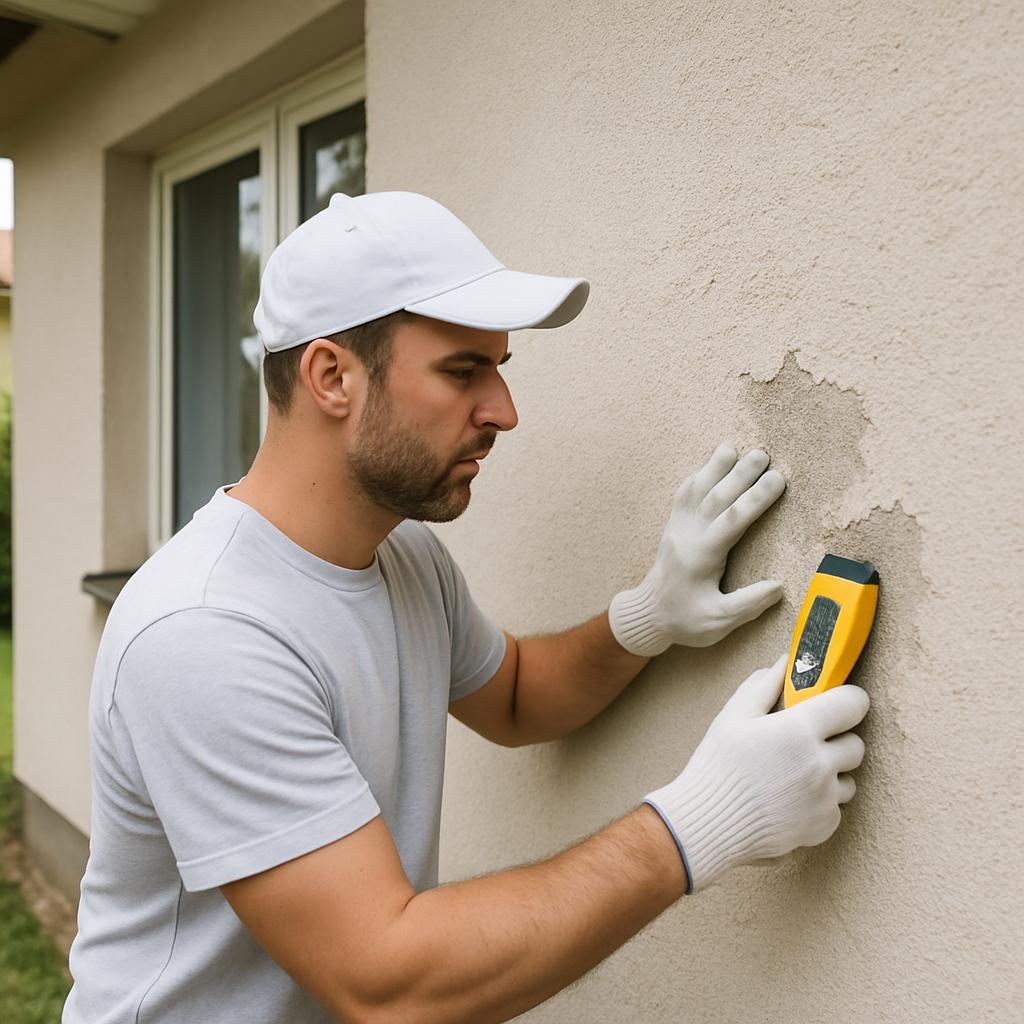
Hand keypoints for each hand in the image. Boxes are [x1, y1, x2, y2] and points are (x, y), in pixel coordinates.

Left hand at [608, 444, 785, 655]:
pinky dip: (697, 477)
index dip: (755, 499)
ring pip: (696, 491)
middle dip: (740, 474)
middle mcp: (687, 537)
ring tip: (733, 448)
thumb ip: (747, 605)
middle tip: (763, 454)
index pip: (732, 521)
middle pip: (716, 498)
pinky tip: (710, 465)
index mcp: (701, 557)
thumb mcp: (718, 622)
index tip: (777, 480)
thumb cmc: (684, 620)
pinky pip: (683, 496)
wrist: (648, 614)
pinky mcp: (673, 527)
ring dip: (715, 468)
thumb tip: (778, 587)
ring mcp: (677, 529)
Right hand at [643, 655, 868, 893]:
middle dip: (836, 739)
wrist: (709, 822)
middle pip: (856, 744)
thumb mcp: (733, 716)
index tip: (835, 703)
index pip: (852, 704)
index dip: (847, 699)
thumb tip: (786, 662)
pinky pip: (835, 806)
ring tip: (795, 774)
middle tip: (805, 742)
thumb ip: (763, 685)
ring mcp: (825, 798)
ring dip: (830, 773)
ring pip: (848, 778)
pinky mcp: (823, 825)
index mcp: (799, 730)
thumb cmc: (717, 766)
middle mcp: (820, 764)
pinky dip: (820, 801)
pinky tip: (789, 798)